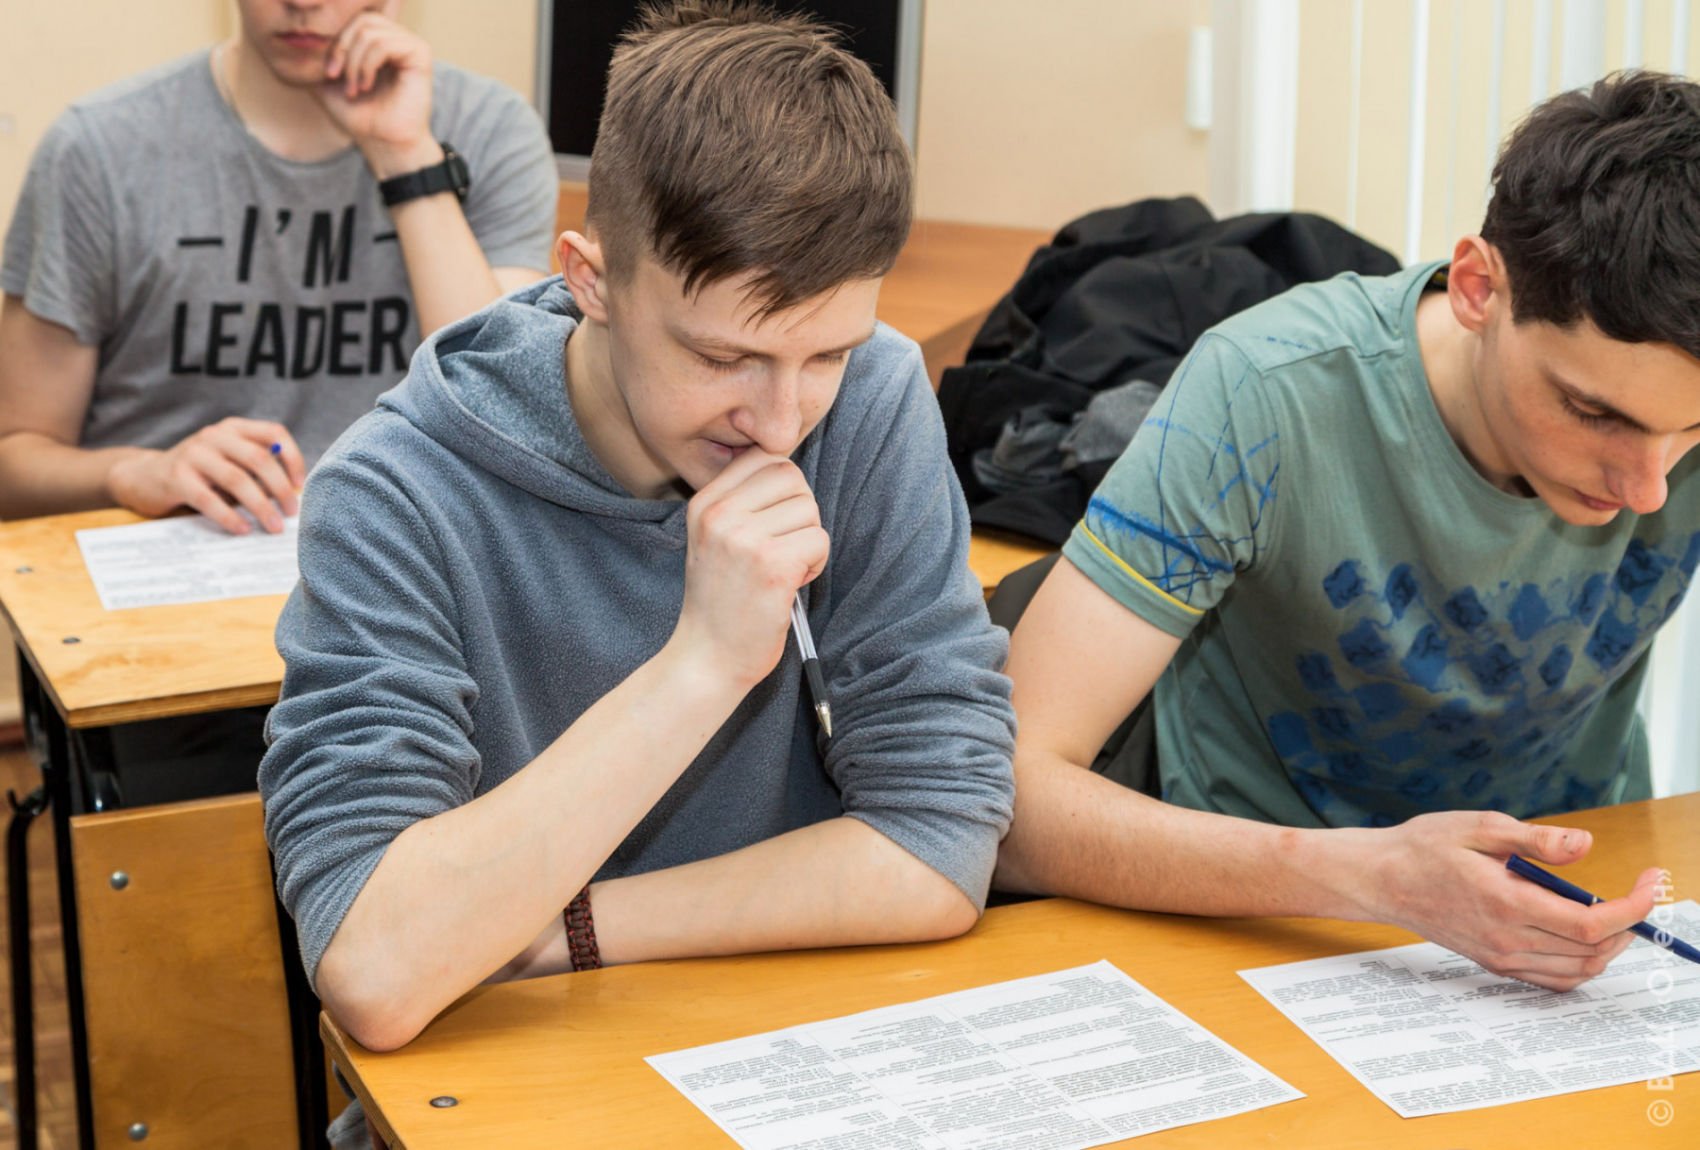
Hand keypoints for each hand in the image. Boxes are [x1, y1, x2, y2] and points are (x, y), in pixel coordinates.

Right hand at [106, 418, 305, 533]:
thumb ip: (256, 469)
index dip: (293, 458)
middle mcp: (214, 435)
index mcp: (233, 428)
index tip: (300, 486)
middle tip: (292, 513)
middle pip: (259, 458)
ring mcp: (193, 454)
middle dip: (280, 488)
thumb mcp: (229, 461)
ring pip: (237, 479)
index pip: (274, 433)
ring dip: (260, 506)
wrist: (145, 476)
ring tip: (273, 526)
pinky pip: (209, 499)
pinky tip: (243, 529)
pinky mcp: (176, 477)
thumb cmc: (200, 474)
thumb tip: (294, 494)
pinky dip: (230, 516)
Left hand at [315, 3, 435, 176]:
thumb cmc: (360, 116)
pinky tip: (366, 86)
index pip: (354, 20)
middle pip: (361, 19)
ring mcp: (410, 45)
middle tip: (336, 77)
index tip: (328, 74)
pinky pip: (385, 44)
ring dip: (354, 62)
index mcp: (380, 41)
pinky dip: (367, 65)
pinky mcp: (420, 55)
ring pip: (370, 31)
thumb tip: (302, 37)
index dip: (335, 41)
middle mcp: (397, 39)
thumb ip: (317, 57)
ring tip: (354, 88)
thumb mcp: (327, 82)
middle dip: (342, 48)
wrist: (383, 143)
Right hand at [671, 450, 828, 688]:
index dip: (784, 487)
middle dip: (800, 511)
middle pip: (792, 477)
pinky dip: (815, 565)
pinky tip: (789, 585)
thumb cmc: (720, 600)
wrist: (707, 657)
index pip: (763, 457)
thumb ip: (742, 501)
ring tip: (782, 570)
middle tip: (783, 546)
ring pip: (810, 511)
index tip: (775, 520)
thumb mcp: (714, 538)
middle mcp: (720, 515)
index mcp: (704, 503)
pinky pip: (820, 541)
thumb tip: (788, 467)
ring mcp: (745, 539)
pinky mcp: (773, 566)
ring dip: (808, 542)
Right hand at [1362, 810, 1661, 989]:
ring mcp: (1501, 956)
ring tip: (1616, 915)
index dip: (1633, 907)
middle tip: (1637, 894)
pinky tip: (1582, 939)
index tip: (1650, 882)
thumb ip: (1535, 839)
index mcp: (1506, 902)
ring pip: (1578, 971)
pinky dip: (1582, 965)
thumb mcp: (1479, 827)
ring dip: (1608, 948)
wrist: (1381, 879)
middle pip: (1592, 950)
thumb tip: (1585, 845)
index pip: (1590, 922)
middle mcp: (1507, 938)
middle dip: (1628, 924)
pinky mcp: (1494, 962)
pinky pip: (1554, 979)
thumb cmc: (1424, 847)